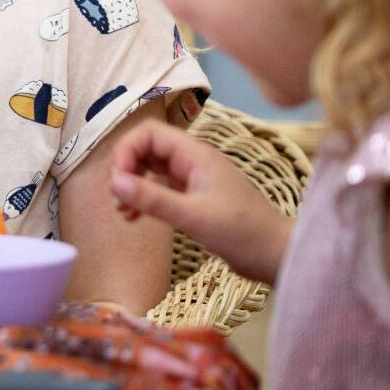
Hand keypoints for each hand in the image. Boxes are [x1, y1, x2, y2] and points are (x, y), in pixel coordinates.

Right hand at [109, 119, 291, 283]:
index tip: (118, 180)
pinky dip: (144, 200)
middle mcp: (193, 161)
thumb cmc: (241, 233)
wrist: (276, 256)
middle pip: (147, 149)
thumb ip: (152, 198)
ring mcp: (193, 179)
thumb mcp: (192, 216)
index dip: (127, 150)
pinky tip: (134, 218)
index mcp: (195, 154)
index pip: (150, 133)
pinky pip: (160, 190)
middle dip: (126, 169)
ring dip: (133, 186)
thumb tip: (114, 182)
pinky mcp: (194, 198)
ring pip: (151, 170)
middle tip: (117, 197)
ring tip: (122, 210)